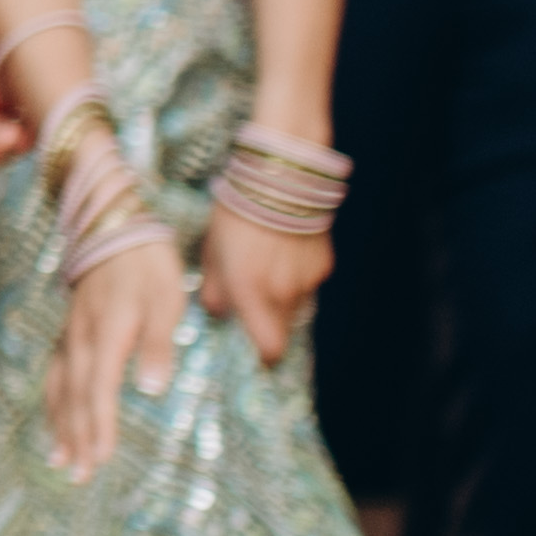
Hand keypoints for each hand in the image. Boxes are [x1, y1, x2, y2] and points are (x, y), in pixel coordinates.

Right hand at [45, 232, 188, 470]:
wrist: (113, 226)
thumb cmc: (149, 266)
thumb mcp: (166, 300)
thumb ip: (158, 345)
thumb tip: (153, 390)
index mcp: (107, 334)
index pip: (98, 390)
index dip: (98, 427)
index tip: (100, 460)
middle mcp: (82, 339)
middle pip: (74, 397)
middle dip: (76, 438)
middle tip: (77, 477)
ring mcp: (71, 335)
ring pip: (59, 388)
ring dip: (59, 426)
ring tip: (59, 460)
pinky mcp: (69, 332)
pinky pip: (55, 373)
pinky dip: (52, 402)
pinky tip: (54, 419)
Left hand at [200, 207, 327, 366]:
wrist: (280, 179)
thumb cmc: (234, 215)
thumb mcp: (211, 252)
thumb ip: (214, 290)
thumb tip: (218, 313)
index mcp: (251, 293)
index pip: (270, 348)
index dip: (264, 356)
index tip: (255, 354)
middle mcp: (284, 294)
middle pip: (282, 329)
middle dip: (268, 323)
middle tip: (252, 303)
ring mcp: (308, 280)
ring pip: (295, 305)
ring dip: (281, 298)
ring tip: (264, 268)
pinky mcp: (324, 265)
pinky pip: (308, 283)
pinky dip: (296, 277)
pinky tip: (282, 253)